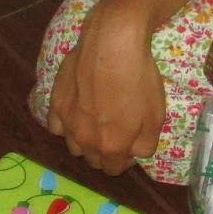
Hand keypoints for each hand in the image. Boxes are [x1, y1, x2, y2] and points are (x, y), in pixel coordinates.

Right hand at [45, 0, 165, 174]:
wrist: (113, 44)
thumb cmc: (139, 79)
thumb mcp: (156, 117)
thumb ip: (144, 145)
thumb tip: (134, 153)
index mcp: (110, 146)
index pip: (113, 169)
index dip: (124, 161)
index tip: (130, 144)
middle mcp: (85, 139)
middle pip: (92, 159)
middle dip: (104, 151)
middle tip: (115, 131)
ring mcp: (67, 121)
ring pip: (72, 145)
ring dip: (84, 140)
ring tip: (95, 122)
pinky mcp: (56, 101)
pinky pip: (56, 125)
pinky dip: (65, 125)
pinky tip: (76, 111)